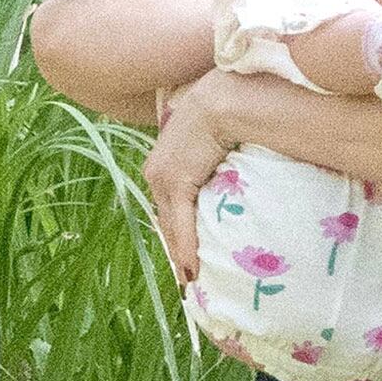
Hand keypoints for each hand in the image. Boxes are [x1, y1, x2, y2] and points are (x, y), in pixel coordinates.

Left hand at [143, 72, 234, 284]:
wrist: (223, 100)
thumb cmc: (225, 113)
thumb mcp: (210, 141)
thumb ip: (209, 160)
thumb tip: (224, 171)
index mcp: (162, 164)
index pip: (168, 206)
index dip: (175, 232)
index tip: (183, 254)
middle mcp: (156, 173)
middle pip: (166, 220)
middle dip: (175, 249)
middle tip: (187, 276)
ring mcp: (163, 179)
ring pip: (171, 226)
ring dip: (180, 255)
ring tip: (191, 280)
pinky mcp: (176, 183)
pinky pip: (181, 225)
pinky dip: (186, 249)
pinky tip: (192, 270)